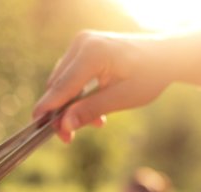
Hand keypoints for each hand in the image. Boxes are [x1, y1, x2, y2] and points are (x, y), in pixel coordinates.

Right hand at [33, 31, 172, 141]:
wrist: (165, 56)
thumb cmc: (149, 75)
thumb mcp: (123, 98)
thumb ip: (92, 110)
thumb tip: (64, 126)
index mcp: (93, 52)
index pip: (63, 86)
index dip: (49, 108)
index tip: (36, 126)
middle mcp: (82, 43)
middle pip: (58, 84)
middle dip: (62, 112)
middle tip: (68, 138)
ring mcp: (81, 43)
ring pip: (62, 81)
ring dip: (72, 105)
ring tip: (97, 123)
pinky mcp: (82, 49)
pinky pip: (70, 76)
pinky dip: (78, 94)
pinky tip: (97, 111)